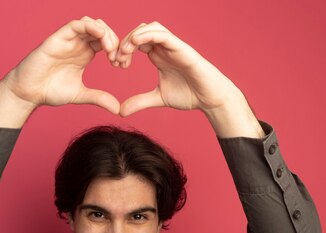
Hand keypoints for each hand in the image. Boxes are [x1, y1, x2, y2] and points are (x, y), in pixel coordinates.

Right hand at [3, 17, 120, 113]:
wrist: (28, 92)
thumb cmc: (50, 91)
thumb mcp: (81, 95)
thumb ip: (99, 98)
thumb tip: (117, 109)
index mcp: (85, 53)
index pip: (107, 42)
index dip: (118, 49)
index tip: (123, 65)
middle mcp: (78, 43)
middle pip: (102, 30)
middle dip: (115, 40)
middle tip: (118, 58)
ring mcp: (68, 39)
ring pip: (92, 23)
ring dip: (105, 32)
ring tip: (110, 50)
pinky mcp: (58, 38)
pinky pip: (77, 24)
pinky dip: (91, 27)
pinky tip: (101, 39)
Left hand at [115, 22, 262, 137]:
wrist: (210, 98)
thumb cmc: (189, 94)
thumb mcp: (157, 98)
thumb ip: (139, 102)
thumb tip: (120, 111)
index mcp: (157, 55)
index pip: (135, 42)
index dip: (122, 49)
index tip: (115, 64)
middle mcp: (164, 48)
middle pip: (140, 31)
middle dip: (124, 41)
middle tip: (116, 59)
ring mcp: (173, 46)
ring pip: (150, 27)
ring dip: (134, 36)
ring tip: (124, 52)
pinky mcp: (181, 48)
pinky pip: (163, 34)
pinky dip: (147, 35)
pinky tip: (135, 44)